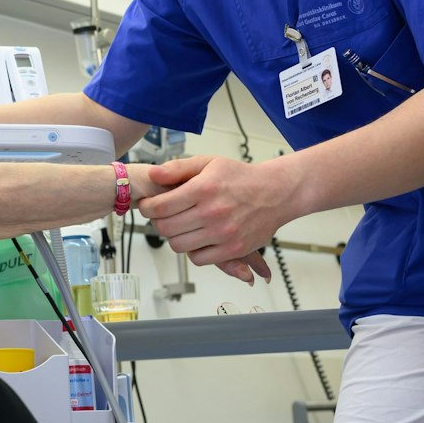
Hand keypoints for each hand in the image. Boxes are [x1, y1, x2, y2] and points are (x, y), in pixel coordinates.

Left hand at [136, 154, 295, 284]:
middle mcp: (212, 212)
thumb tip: (152, 174)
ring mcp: (223, 233)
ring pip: (179, 245)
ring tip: (182, 227)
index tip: (149, 206)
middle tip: (164, 216)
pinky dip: (194, 251)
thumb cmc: (240, 177)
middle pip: (166, 228)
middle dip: (159, 222)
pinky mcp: (233, 249)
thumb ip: (178, 168)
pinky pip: (199, 259)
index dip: (148, 207)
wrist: (275, 192)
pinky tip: (198, 238)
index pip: (160, 206)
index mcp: (203, 189)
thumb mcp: (208, 163)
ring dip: (175, 237)